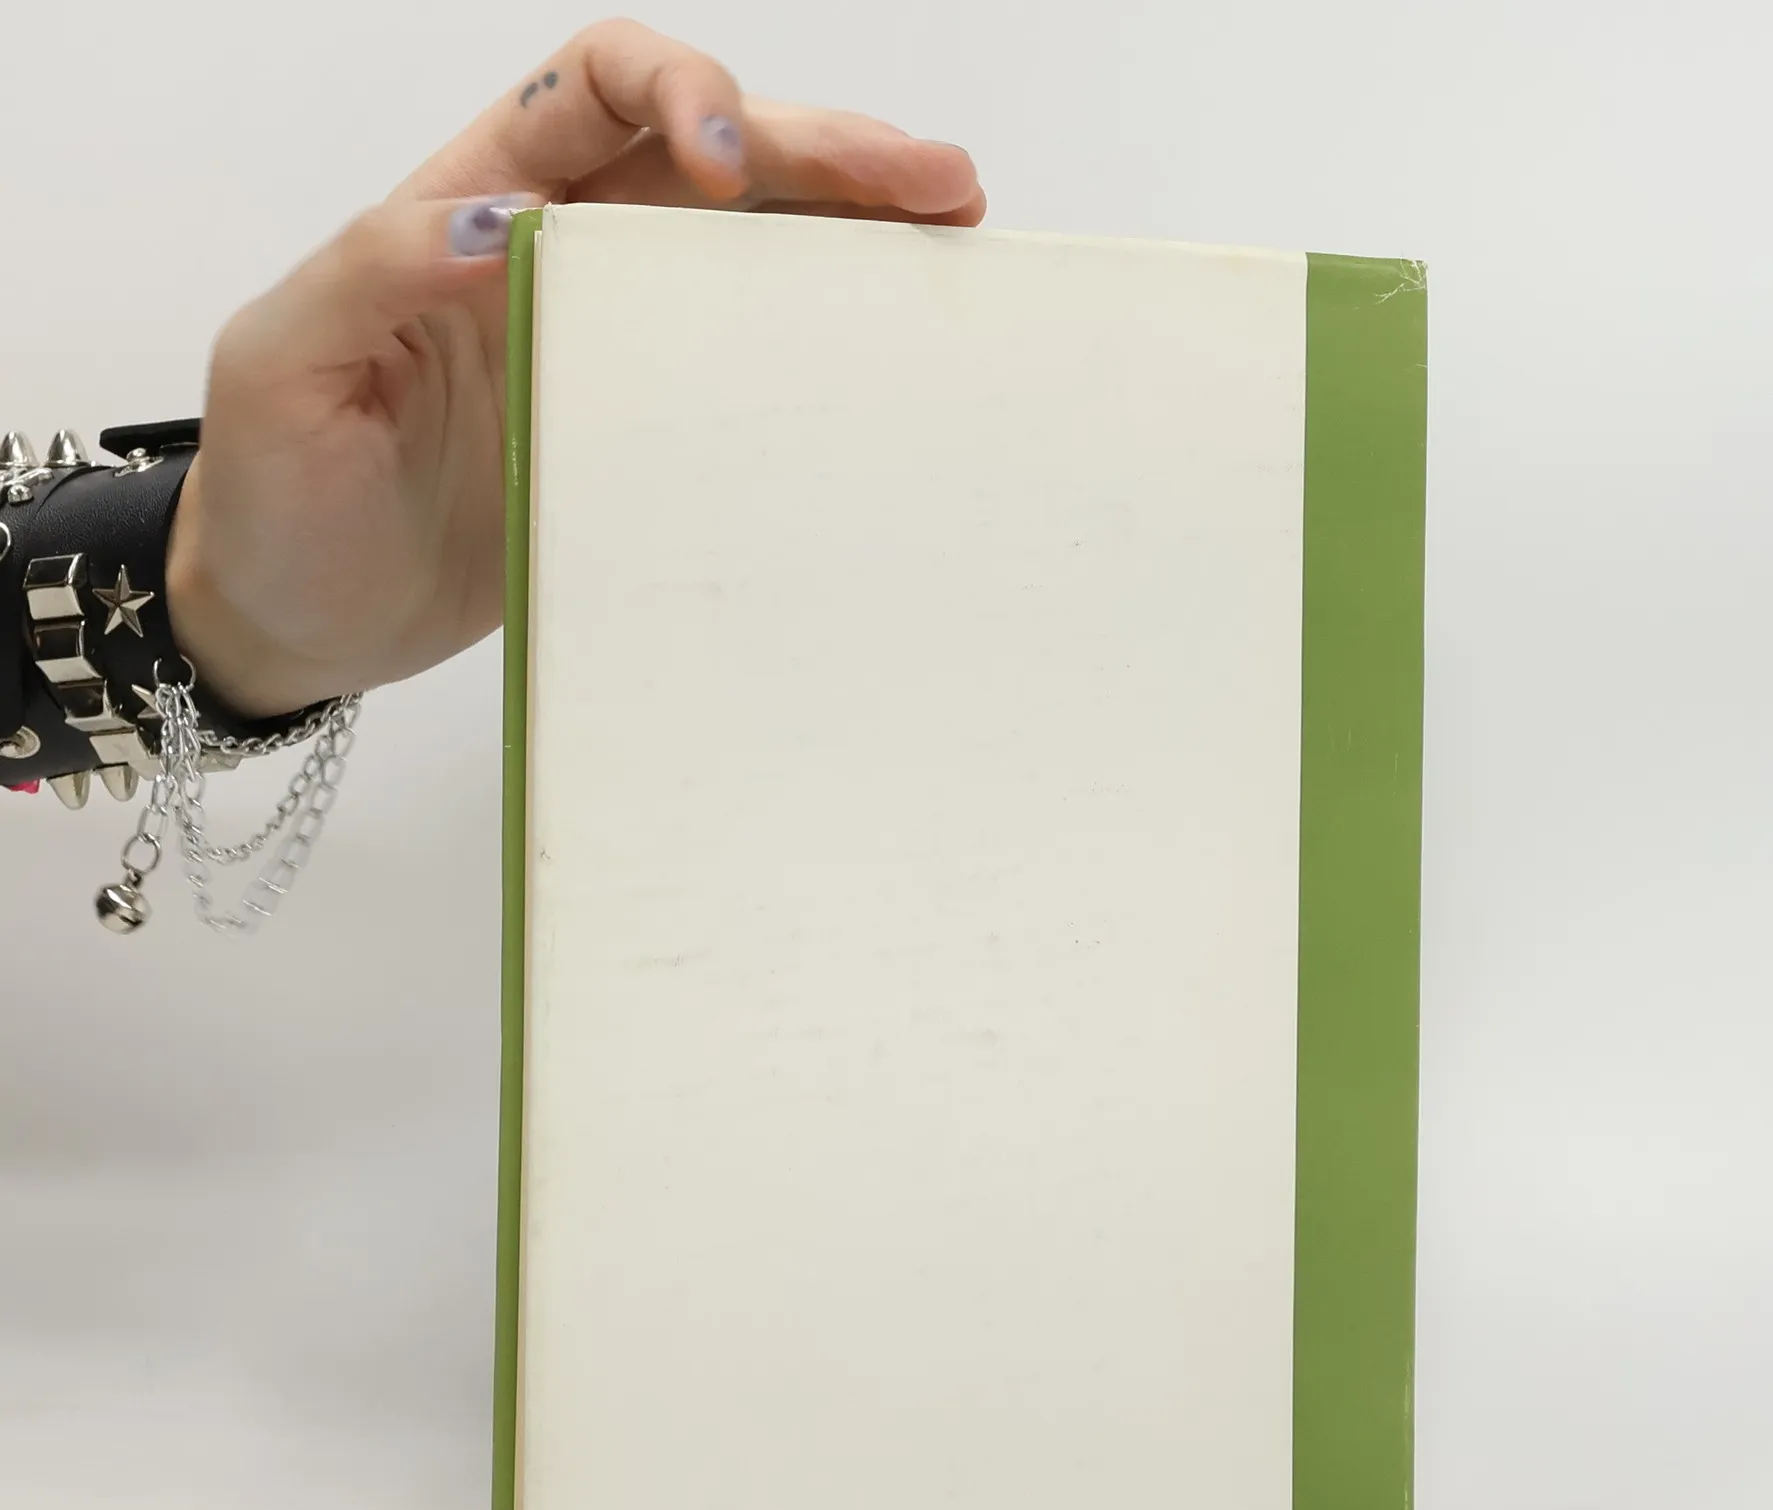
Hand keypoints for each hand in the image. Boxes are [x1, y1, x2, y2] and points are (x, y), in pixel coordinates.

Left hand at [168, 19, 983, 716]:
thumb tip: (489, 227)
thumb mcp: (284, 366)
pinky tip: (895, 329)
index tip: (725, 168)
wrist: (304, 616)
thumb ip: (371, 273)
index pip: (591, 90)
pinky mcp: (648, 434)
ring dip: (852, 226)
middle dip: (823, 151)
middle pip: (711, 156)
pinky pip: (748, 366)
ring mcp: (616, 348)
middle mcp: (563, 256)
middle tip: (930, 180)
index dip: (677, 93)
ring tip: (953, 224)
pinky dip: (826, 338)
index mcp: (471, 206)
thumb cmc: (279, 494)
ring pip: (752, 248)